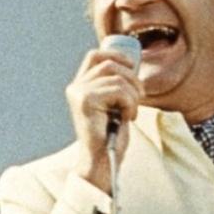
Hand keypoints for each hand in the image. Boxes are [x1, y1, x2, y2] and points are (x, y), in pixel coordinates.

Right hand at [66, 47, 142, 192]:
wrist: (103, 159)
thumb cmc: (112, 134)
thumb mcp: (115, 103)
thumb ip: (116, 84)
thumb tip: (133, 63)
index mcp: (81, 85)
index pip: (95, 55)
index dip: (116, 55)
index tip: (132, 66)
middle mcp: (75, 87)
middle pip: (110, 64)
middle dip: (132, 79)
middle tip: (138, 98)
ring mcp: (78, 92)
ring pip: (118, 79)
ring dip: (133, 96)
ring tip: (130, 113)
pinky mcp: (85, 100)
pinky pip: (119, 91)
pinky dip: (130, 104)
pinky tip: (126, 118)